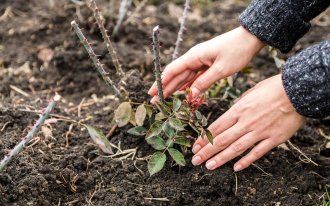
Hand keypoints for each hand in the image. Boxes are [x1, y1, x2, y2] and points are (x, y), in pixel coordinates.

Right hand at [148, 26, 264, 102]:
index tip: (152, 93)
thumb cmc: (237, 51)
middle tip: (154, 101)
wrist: (250, 38)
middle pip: (175, 75)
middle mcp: (194, 58)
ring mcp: (200, 60)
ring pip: (183, 76)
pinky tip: (181, 92)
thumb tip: (190, 95)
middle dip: (164, 88)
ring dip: (173, 87)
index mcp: (194, 56)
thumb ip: (204, 82)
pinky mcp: (207, 63)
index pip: (172, 70)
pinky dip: (186, 85)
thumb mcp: (221, 69)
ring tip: (164, 99)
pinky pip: (193, 76)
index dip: (161, 82)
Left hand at [191, 74, 305, 170]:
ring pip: (236, 149)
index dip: (204, 139)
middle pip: (222, 140)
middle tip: (195, 161)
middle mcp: (246, 122)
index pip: (216, 127)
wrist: (298, 91)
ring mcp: (259, 132)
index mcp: (239, 110)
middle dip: (206, 152)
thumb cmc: (273, 88)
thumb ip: (239, 105)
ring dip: (220, 159)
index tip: (195, 147)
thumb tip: (231, 113)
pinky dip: (246, 161)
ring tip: (208, 166)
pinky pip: (257, 153)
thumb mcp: (250, 92)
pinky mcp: (273, 139)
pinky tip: (236, 168)